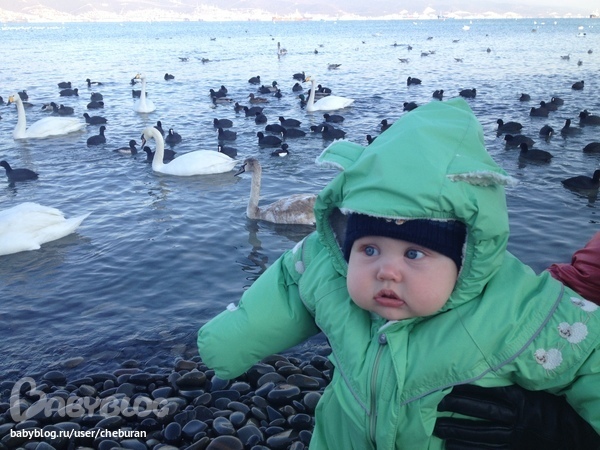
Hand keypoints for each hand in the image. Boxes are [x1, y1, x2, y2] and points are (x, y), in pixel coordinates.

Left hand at [434, 384, 599, 449]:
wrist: (574, 438)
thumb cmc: (551, 411)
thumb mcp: (535, 392)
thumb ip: (512, 384)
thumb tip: (484, 367)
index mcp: (521, 400)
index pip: (489, 392)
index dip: (467, 389)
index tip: (447, 385)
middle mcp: (517, 420)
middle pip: (482, 412)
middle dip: (457, 409)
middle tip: (436, 406)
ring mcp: (515, 439)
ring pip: (481, 435)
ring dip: (457, 432)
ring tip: (438, 429)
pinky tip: (452, 447)